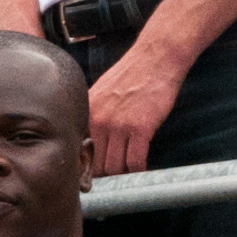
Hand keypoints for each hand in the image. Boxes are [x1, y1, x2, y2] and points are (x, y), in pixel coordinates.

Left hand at [85, 44, 183, 175]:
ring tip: (130, 174)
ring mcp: (118, 125)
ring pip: (115, 167)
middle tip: (117, 179)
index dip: (90, 167)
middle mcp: (98, 121)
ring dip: (124, 174)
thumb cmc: (133, 74)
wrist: (156, 57)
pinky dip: (139, 171)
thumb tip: (89, 141)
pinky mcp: (140, 128)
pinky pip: (135, 162)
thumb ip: (94, 115)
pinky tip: (143, 169)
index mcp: (87, 113)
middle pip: (97, 164)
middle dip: (107, 174)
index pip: (81, 152)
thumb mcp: (101, 92)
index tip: (97, 175)